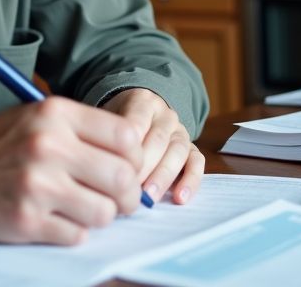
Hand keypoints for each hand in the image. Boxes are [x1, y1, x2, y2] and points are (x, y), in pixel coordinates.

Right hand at [0, 98, 144, 244]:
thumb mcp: (38, 118)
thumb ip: (84, 133)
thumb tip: (135, 161)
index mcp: (56, 114)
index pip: (127, 137)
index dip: (134, 158)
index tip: (125, 169)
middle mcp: (49, 145)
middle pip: (123, 178)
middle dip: (126, 196)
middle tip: (116, 200)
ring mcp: (37, 184)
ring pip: (104, 212)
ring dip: (98, 216)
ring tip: (80, 209)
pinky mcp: (26, 219)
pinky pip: (77, 235)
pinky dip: (72, 232)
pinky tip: (54, 219)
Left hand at [100, 88, 203, 204]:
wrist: (139, 115)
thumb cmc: (116, 124)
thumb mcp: (106, 120)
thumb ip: (105, 136)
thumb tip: (103, 167)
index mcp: (142, 101)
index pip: (136, 122)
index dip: (129, 147)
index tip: (118, 169)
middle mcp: (165, 115)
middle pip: (158, 139)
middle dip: (145, 166)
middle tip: (131, 190)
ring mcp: (180, 131)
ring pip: (178, 151)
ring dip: (164, 176)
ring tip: (150, 197)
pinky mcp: (192, 148)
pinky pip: (197, 162)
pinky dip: (191, 180)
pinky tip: (180, 198)